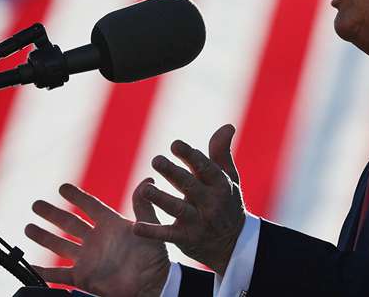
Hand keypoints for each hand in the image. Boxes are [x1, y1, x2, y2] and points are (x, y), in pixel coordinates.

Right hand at [25, 180, 169, 296]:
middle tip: (36, 205)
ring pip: (60, 245)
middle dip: (52, 214)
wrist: (152, 284)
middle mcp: (97, 239)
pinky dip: (44, 271)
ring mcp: (89, 258)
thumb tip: (147, 181)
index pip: (90, 206)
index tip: (62, 187)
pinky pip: (60, 274)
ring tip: (28, 228)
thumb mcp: (150, 226)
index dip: (77, 196)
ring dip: (44, 237)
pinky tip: (31, 266)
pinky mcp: (84, 277)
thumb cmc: (154, 256)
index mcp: (111, 224)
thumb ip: (144, 205)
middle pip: (69, 223)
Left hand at [132, 124, 245, 274]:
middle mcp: (211, 203)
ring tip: (144, 189)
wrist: (233, 242)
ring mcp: (199, 222)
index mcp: (221, 184)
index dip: (190, 156)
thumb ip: (221, 152)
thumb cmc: (225, 201)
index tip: (175, 145)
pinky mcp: (187, 239)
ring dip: (161, 199)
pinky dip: (152, 232)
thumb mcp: (228, 177)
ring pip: (177, 209)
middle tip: (156, 160)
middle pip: (189, 186)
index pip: (205, 168)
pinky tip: (136, 227)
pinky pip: (167, 235)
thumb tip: (228, 126)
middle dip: (173, 173)